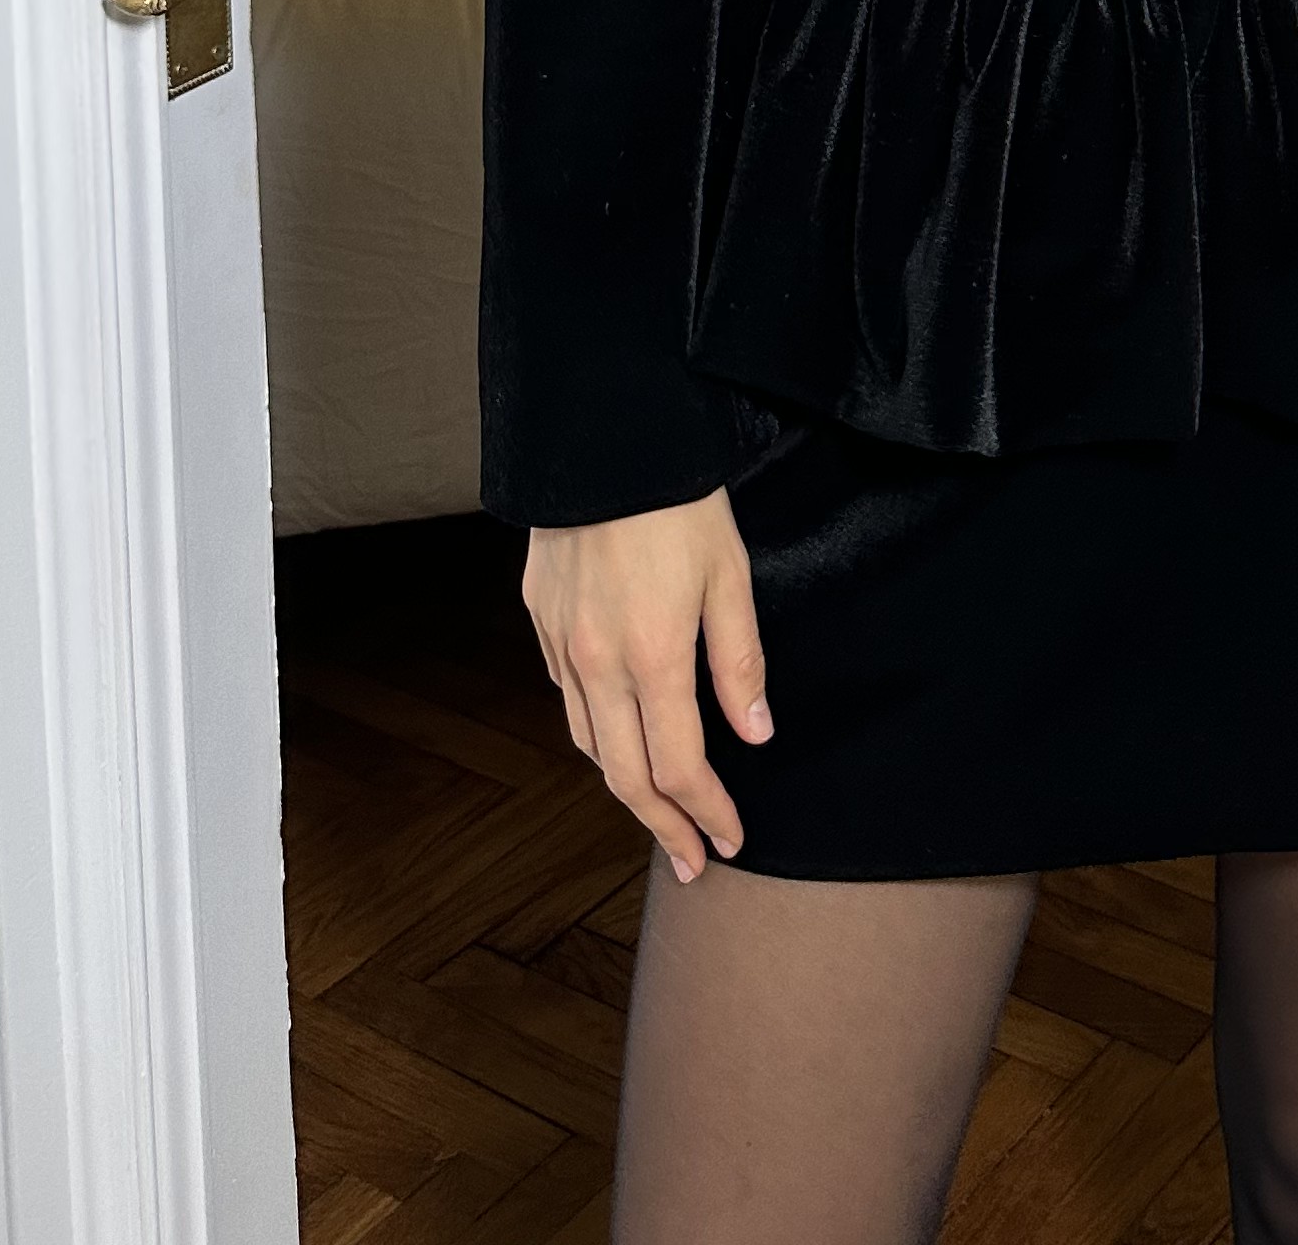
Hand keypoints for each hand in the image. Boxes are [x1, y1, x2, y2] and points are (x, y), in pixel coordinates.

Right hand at [523, 488, 771, 878]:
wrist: (602, 436)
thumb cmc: (679, 498)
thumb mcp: (730, 574)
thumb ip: (740, 660)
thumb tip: (756, 734)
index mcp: (652, 657)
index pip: (679, 769)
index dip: (706, 814)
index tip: (730, 841)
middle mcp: (597, 663)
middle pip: (624, 776)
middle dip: (662, 828)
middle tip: (692, 861)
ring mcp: (561, 642)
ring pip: (587, 742)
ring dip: (624, 786)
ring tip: (658, 811)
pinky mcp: (540, 617)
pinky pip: (566, 695)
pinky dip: (594, 729)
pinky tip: (617, 730)